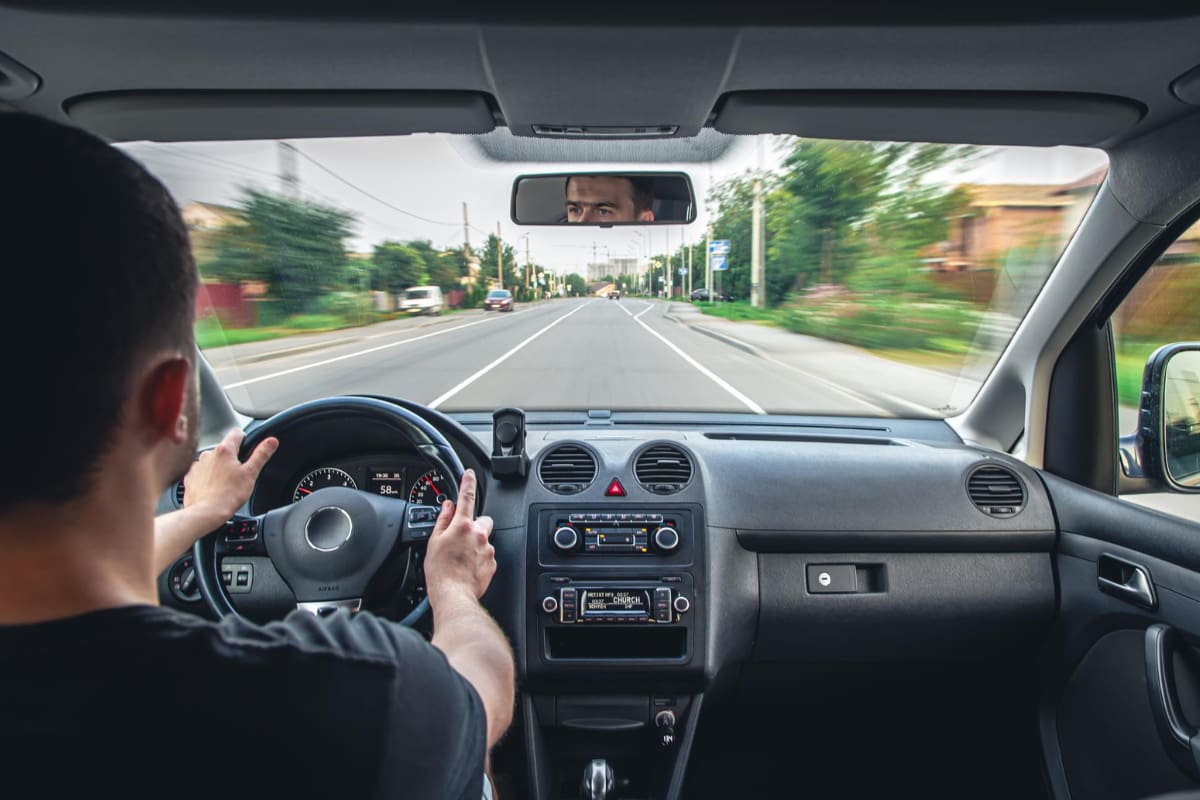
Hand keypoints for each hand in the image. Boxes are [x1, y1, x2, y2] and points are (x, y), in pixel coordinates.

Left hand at [183, 428, 278, 526]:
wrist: (206, 513)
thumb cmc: (228, 495)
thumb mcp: (251, 473)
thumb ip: (261, 455)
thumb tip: (271, 441)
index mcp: (224, 450)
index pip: (237, 433)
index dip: (245, 439)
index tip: (248, 448)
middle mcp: (208, 454)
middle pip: (225, 449)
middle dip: (233, 458)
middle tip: (240, 474)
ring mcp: (197, 466)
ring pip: (212, 461)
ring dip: (219, 468)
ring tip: (227, 484)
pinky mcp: (191, 477)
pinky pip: (202, 473)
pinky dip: (208, 478)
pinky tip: (215, 489)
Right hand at [424, 470, 495, 602]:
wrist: (453, 596)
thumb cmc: (440, 572)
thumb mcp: (434, 542)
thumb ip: (442, 521)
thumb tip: (447, 507)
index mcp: (462, 526)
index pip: (467, 497)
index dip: (468, 483)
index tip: (469, 475)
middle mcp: (479, 535)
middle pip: (482, 519)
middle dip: (474, 524)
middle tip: (461, 536)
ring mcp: (487, 549)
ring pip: (484, 539)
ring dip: (475, 544)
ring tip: (461, 558)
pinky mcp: (492, 563)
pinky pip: (487, 554)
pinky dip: (479, 558)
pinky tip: (467, 567)